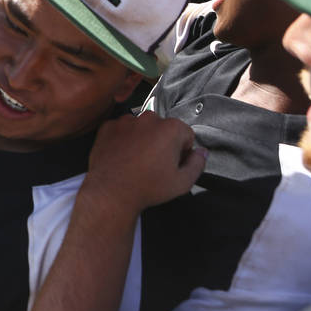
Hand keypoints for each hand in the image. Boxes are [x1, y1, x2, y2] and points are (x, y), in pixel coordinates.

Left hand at [81, 112, 206, 215]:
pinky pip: (122, 130)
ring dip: (143, 139)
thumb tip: (202, 152)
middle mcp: (148, 118)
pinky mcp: (108, 126)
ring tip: (137, 161)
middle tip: (154, 164)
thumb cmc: (148, 187)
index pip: (186, 135)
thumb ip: (198, 164)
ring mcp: (126, 121)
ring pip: (142, 127)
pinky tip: (123, 157)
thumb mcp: (182, 182)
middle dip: (162, 142)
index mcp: (171, 128)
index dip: (182, 151)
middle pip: (163, 128)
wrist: (111, 191)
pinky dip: (123, 139)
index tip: (172, 164)